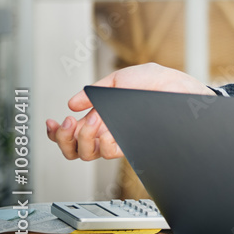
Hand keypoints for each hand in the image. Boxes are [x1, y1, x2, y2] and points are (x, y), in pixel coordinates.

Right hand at [45, 63, 213, 161]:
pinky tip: (105, 130)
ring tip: (92, 122)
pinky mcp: (133, 142)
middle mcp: (108, 130)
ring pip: (89, 154)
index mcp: (101, 115)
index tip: (52, 121)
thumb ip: (95, 91)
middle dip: (64, 139)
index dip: (56, 133)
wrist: (181, 87)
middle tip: (67, 124)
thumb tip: (72, 103)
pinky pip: (110, 152)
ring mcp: (120, 138)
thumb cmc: (157, 82)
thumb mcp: (121, 80)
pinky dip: (102, 142)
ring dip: (83, 139)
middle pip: (74, 149)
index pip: (72, 133)